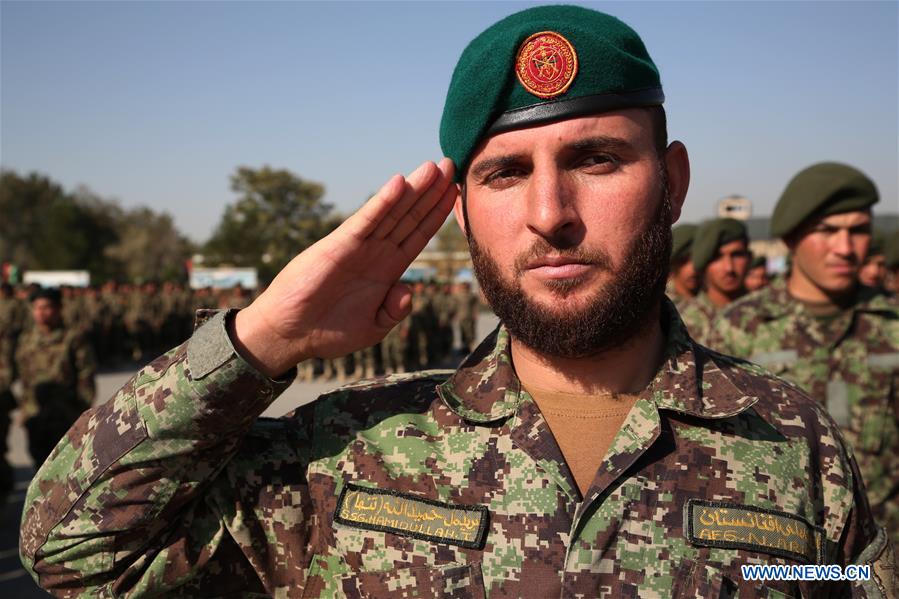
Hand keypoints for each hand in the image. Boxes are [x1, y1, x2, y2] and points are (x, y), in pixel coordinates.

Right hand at [233, 159, 457, 376]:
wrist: (291, 335)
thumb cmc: (329, 331)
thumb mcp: (374, 327)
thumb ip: (394, 311)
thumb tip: (408, 292)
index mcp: (388, 269)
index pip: (419, 234)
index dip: (438, 213)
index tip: (457, 192)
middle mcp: (376, 252)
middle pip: (410, 215)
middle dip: (432, 192)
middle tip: (452, 164)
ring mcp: (359, 247)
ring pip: (392, 212)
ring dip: (413, 189)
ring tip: (434, 166)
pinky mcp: (339, 246)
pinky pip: (366, 221)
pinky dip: (382, 202)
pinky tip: (399, 183)